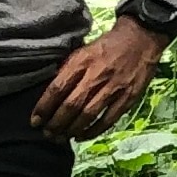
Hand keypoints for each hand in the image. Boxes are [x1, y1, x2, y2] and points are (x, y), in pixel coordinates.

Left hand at [32, 17, 167, 141]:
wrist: (141, 38)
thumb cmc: (107, 45)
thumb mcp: (82, 51)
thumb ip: (67, 70)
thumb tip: (51, 93)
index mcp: (82, 62)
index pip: (57, 88)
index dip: (44, 107)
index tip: (35, 121)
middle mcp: (96, 75)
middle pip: (71, 105)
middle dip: (56, 123)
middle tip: (47, 133)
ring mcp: (114, 87)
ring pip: (88, 114)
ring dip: (72, 130)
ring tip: (61, 138)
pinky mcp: (129, 97)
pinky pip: (109, 119)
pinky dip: (94, 131)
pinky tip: (82, 136)